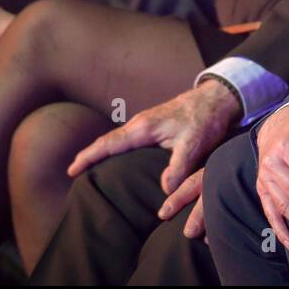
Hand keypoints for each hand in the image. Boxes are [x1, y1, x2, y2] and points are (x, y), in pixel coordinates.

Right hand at [68, 80, 241, 238]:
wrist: (217, 98)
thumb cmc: (205, 119)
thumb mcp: (194, 144)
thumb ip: (179, 166)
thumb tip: (164, 189)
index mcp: (143, 128)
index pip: (108, 144)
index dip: (88, 157)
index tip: (71, 169)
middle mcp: (140, 123)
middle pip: (108, 142)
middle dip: (90, 156)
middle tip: (74, 173)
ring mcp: (146, 123)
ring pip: (118, 140)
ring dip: (103, 152)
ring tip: (90, 169)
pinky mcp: (155, 126)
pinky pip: (128, 140)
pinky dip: (117, 149)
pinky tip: (120, 160)